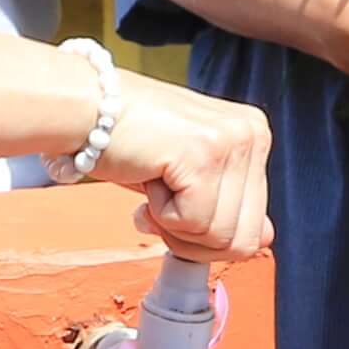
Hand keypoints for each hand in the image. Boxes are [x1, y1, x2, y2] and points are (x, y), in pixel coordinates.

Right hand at [79, 70, 271, 259]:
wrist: (85, 108)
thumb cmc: (128, 139)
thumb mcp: (188, 177)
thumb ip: (228, 206)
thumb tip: (264, 239)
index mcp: (254, 136)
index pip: (257, 227)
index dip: (207, 237)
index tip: (174, 210)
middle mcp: (252, 134)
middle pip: (245, 240)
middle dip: (194, 240)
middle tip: (159, 207)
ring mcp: (232, 141)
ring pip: (219, 236)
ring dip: (174, 226)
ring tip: (154, 183)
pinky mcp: (204, 152)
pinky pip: (192, 223)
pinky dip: (160, 214)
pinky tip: (148, 177)